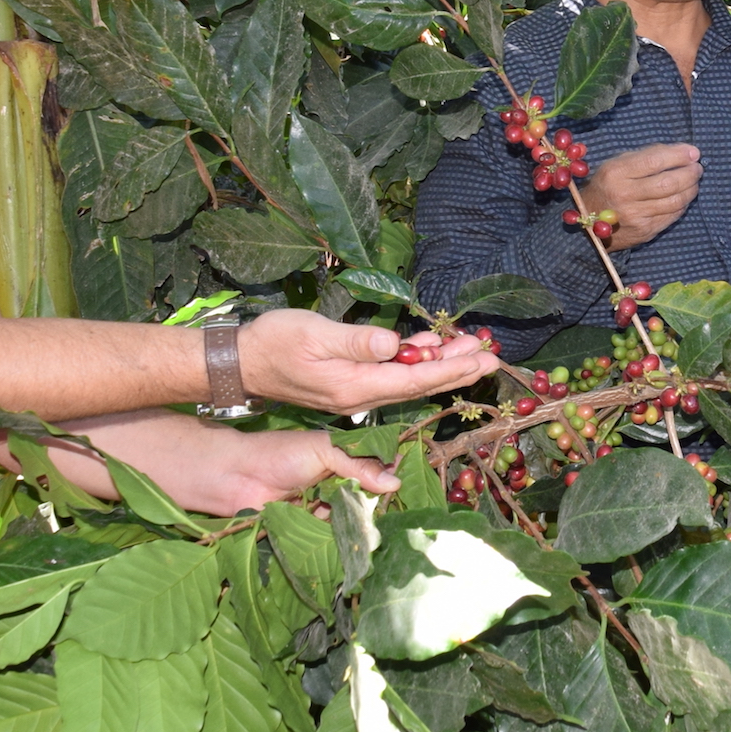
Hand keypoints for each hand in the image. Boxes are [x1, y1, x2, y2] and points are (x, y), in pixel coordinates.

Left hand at [166, 427, 402, 514]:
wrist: (236, 478)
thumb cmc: (279, 454)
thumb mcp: (323, 450)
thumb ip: (358, 464)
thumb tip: (394, 482)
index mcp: (342, 455)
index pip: (375, 462)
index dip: (392, 470)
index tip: (413, 479)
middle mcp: (337, 478)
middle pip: (370, 491)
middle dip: (382, 499)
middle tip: (400, 508)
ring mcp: (325, 503)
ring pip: (355, 512)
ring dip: (364, 519)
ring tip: (381, 526)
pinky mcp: (313, 526)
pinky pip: (336, 532)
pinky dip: (345, 535)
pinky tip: (357, 538)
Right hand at [240, 309, 496, 416]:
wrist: (239, 362)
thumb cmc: (274, 342)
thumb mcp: (314, 335)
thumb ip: (356, 342)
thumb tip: (394, 344)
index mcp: (355, 386)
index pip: (415, 379)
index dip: (451, 369)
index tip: (481, 357)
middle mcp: (359, 396)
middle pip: (418, 384)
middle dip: (456, 370)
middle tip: (491, 356)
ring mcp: (353, 394)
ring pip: (407, 381)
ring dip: (439, 366)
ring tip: (469, 350)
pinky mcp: (347, 386)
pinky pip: (390, 378)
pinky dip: (413, 363)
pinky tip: (428, 349)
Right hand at [579, 143, 702, 248]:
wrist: (589, 222)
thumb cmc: (608, 186)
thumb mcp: (617, 163)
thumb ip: (647, 155)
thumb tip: (682, 151)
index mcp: (616, 173)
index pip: (654, 161)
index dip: (678, 156)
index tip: (694, 152)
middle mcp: (625, 195)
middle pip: (668, 183)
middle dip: (690, 173)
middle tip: (698, 168)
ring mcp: (636, 216)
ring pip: (675, 201)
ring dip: (691, 189)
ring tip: (694, 180)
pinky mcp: (645, 231)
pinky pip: (673, 215)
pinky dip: (683, 204)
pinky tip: (684, 196)